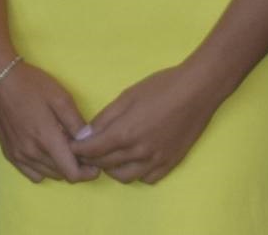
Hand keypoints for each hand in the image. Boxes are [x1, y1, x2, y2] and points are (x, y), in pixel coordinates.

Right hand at [0, 59, 99, 183]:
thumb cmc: (32, 85)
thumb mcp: (61, 98)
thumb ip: (77, 123)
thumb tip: (90, 142)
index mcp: (46, 139)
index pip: (72, 174)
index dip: (88, 172)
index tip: (93, 162)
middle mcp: (31, 152)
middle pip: (62, 175)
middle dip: (75, 166)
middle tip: (77, 148)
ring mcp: (18, 155)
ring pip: (49, 175)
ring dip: (59, 167)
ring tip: (61, 148)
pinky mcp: (9, 153)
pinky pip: (32, 174)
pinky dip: (43, 169)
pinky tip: (44, 152)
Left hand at [72, 64, 222, 183]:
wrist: (196, 92)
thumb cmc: (159, 88)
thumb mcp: (125, 97)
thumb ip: (105, 118)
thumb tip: (87, 133)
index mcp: (125, 133)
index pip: (92, 150)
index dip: (78, 149)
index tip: (70, 146)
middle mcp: (140, 152)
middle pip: (105, 164)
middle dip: (91, 158)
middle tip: (85, 150)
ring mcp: (157, 160)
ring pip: (125, 177)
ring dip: (112, 169)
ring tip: (109, 155)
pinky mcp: (171, 164)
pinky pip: (147, 179)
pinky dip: (136, 173)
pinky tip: (133, 160)